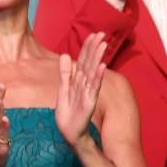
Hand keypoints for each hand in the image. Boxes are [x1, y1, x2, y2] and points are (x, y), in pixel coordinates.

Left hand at [55, 33, 107, 148]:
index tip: (93, 34)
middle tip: (101, 34)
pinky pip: (93, 88)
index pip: (84, 61)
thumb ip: (65, 73)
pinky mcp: (88, 103)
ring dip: (97, 58)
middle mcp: (85, 85)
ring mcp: (87, 93)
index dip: (88, 47)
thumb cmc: (68, 113)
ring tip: (103, 45)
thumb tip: (66, 55)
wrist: (69, 133)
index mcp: (78, 81)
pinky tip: (101, 67)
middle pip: (90, 63)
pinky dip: (97, 77)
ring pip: (92, 73)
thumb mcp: (63, 89)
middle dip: (95, 48)